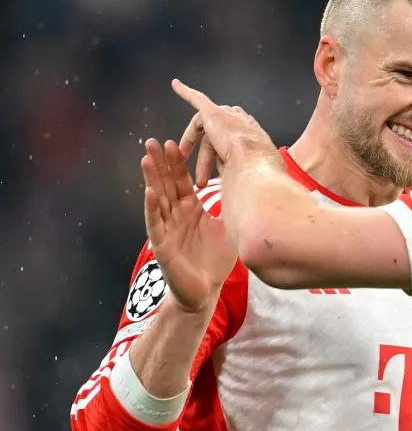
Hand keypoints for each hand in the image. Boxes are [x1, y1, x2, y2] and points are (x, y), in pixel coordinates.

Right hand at [141, 138, 236, 312]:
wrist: (206, 291)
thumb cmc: (215, 259)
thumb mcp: (226, 227)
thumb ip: (228, 205)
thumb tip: (245, 184)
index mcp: (190, 209)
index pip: (180, 181)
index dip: (176, 162)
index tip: (173, 141)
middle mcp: (176, 216)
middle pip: (165, 184)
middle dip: (159, 163)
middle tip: (152, 140)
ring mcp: (167, 229)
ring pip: (157, 200)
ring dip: (151, 179)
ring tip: (146, 158)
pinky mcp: (162, 245)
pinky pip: (155, 224)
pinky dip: (152, 208)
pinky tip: (150, 192)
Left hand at [172, 79, 276, 187]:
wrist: (253, 160)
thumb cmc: (257, 173)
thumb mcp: (251, 176)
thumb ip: (240, 174)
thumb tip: (236, 188)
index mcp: (253, 136)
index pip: (234, 140)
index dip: (222, 154)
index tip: (218, 167)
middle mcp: (241, 123)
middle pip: (216, 138)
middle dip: (205, 158)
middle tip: (198, 177)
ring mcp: (227, 115)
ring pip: (204, 130)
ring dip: (192, 145)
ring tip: (183, 162)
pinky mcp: (213, 112)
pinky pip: (198, 100)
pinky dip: (186, 92)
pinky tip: (176, 86)